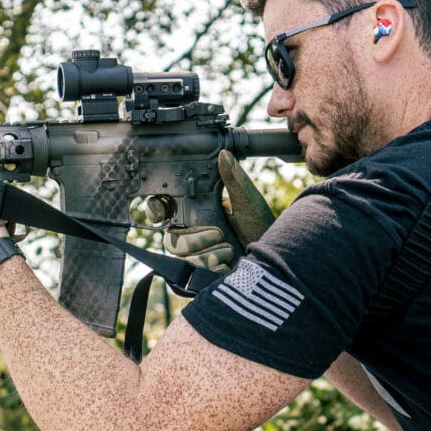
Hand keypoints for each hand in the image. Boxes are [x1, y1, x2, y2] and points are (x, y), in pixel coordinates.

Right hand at [147, 150, 276, 273]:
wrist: (274, 260)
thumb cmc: (261, 229)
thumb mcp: (247, 202)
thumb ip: (234, 179)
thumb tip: (224, 154)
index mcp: (198, 214)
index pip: (165, 211)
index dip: (156, 210)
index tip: (162, 212)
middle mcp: (192, 236)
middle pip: (171, 239)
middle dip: (194, 238)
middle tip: (218, 234)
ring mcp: (195, 257)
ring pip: (181, 257)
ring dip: (206, 254)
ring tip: (229, 250)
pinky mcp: (201, 276)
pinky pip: (192, 274)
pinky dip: (211, 268)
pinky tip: (226, 265)